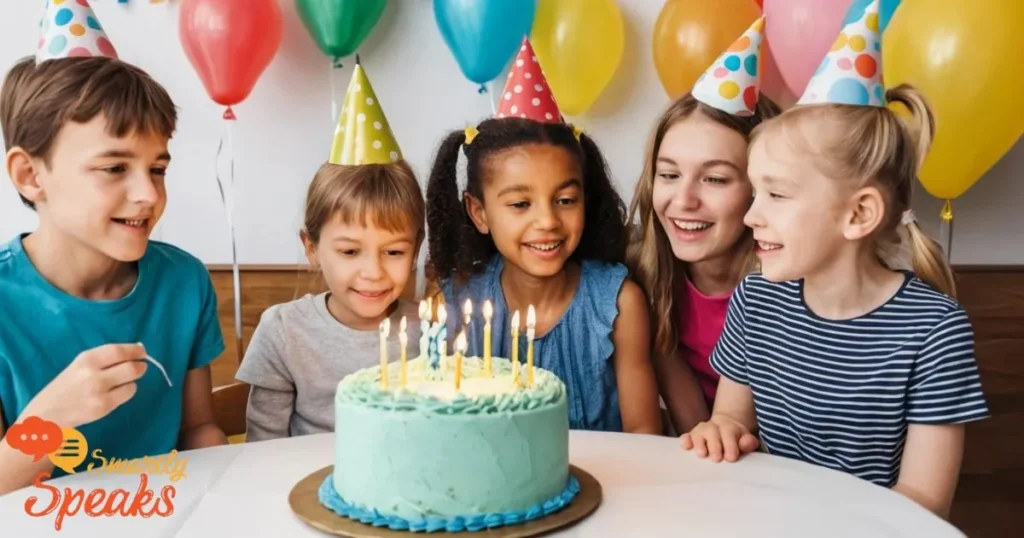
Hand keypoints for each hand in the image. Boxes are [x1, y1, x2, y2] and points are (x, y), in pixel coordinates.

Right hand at [22, 344, 147, 428]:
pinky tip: (117, 393)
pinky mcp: (103, 407)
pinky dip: (127, 392)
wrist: (46, 414)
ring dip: (134, 380)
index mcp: (86, 359)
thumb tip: (136, 349)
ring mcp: (99, 392)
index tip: (142, 351)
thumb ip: (104, 359)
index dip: (135, 350)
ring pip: (132, 381)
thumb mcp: (79, 366)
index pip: (118, 350)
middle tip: (142, 366)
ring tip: (125, 381)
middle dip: (141, 365)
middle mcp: (92, 374)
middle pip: (131, 366)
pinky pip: (127, 395)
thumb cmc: (65, 388)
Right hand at [680, 415, 759, 461]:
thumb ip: (748, 442)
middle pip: (712, 432)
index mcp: (729, 427)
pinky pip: (686, 436)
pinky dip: (685, 440)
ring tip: (702, 454)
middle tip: (716, 459)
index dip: (730, 445)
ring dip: (699, 443)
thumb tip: (746, 444)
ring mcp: (701, 431)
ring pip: (698, 433)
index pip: (729, 434)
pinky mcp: (691, 436)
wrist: (725, 428)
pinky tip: (686, 446)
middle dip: (714, 445)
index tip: (731, 458)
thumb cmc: (736, 440)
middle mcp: (713, 427)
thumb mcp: (745, 439)